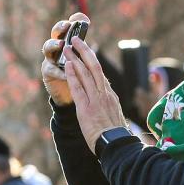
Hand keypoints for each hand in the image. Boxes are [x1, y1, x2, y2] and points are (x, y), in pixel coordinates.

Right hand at [41, 12, 87, 105]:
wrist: (72, 95)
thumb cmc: (78, 74)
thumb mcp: (84, 60)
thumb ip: (84, 45)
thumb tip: (86, 23)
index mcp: (67, 43)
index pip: (67, 28)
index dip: (71, 22)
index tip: (78, 18)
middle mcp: (56, 48)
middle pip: (55, 34)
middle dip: (60, 29)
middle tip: (66, 26)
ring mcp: (50, 59)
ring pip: (48, 48)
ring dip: (54, 45)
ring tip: (62, 45)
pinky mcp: (47, 73)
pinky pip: (51, 70)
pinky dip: (59, 71)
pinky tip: (66, 73)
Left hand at [62, 31, 127, 150]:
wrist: (116, 145)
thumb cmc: (116, 135)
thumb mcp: (116, 118)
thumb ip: (110, 108)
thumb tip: (110, 106)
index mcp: (111, 97)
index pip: (101, 75)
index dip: (92, 62)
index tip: (86, 52)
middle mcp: (104, 94)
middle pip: (95, 67)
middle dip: (85, 51)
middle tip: (77, 39)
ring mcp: (95, 100)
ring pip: (86, 74)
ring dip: (75, 59)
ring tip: (67, 48)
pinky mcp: (86, 108)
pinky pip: (79, 88)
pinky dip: (73, 75)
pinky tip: (67, 65)